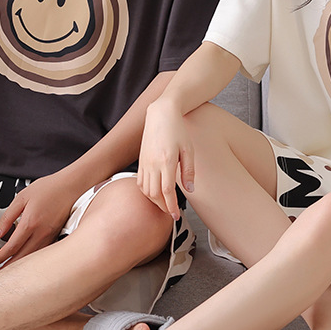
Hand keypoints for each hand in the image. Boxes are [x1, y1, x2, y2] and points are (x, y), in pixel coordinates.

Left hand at [0, 172, 80, 268]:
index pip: (11, 247)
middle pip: (22, 257)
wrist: (72, 185)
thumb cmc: (50, 187)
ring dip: (20, 266)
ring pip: (33, 257)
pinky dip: (33, 259)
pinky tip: (28, 260)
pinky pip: (43, 252)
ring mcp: (51, 235)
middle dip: (7, 268)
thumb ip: (8, 216)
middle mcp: (41, 232)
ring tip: (10, 271)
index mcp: (30, 223)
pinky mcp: (57, 235)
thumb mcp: (22, 197)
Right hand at [138, 98, 193, 219]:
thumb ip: (188, 170)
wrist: (161, 114)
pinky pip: (140, 182)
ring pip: (145, 190)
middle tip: (171, 213)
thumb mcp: (188, 149)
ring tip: (164, 205)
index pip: (166, 191)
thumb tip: (190, 190)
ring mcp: (144, 162)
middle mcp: (153, 163)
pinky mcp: (140, 160)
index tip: (176, 216)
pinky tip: (154, 193)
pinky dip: (146, 192)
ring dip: (154, 201)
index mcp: (166, 161)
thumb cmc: (178, 130)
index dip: (171, 206)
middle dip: (163, 207)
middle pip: (154, 194)